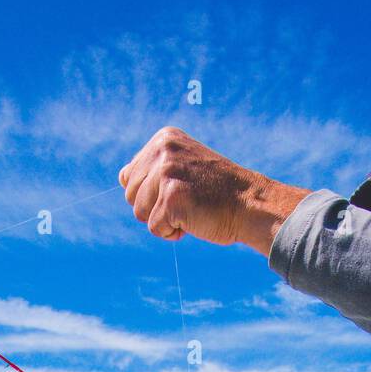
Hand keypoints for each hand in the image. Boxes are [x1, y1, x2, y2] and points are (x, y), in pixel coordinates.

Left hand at [118, 127, 310, 254]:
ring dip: (164, 220)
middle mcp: (162, 150)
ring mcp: (166, 172)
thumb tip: (121, 178)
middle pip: (130, 195)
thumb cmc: (216, 192)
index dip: (151, 194)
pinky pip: (155, 228)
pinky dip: (172, 232)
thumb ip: (151, 169)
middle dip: (154, 207)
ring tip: (191, 210)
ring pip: (140, 213)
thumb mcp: (182, 167)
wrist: (249, 204)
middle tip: (187, 202)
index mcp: (163, 139)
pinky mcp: (171, 197)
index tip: (180, 190)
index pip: (129, 177)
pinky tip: (194, 220)